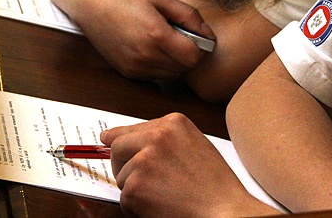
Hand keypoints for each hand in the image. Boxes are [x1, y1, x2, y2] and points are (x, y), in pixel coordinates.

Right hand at [77, 0, 214, 79]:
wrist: (95, 9)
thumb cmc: (130, 1)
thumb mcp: (163, 0)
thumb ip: (189, 16)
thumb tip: (208, 35)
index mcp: (156, 35)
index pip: (194, 56)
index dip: (201, 48)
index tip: (197, 37)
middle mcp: (146, 55)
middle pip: (185, 68)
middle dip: (189, 55)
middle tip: (181, 38)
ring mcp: (136, 67)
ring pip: (173, 75)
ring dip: (176, 62)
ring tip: (167, 43)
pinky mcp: (130, 74)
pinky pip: (158, 76)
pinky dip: (162, 66)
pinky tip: (154, 49)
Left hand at [101, 113, 274, 217]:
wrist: (224, 209)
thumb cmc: (215, 184)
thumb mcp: (194, 145)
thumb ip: (165, 138)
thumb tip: (123, 138)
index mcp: (173, 122)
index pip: (132, 128)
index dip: (119, 138)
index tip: (107, 139)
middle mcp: (156, 136)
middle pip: (118, 147)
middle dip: (122, 164)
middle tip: (141, 181)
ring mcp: (144, 160)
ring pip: (121, 175)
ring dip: (135, 188)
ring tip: (165, 194)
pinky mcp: (136, 186)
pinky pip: (124, 198)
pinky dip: (137, 207)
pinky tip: (161, 205)